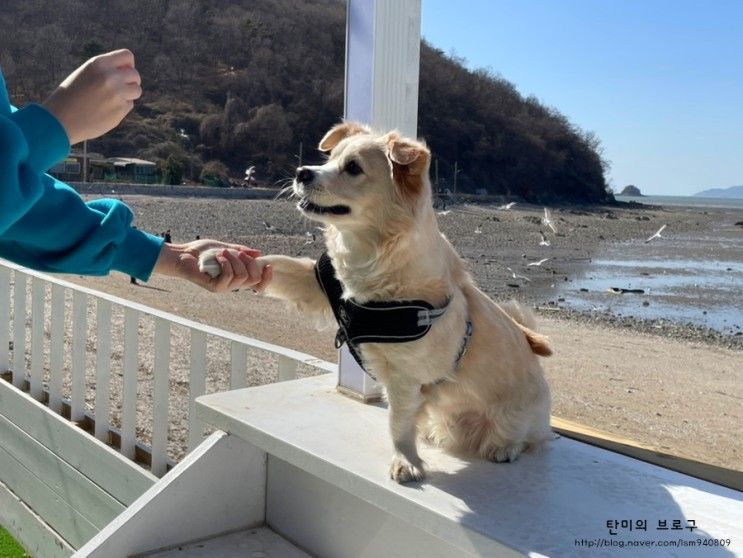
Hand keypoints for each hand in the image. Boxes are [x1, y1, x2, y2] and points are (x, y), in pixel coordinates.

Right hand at [42, 49, 141, 144]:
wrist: (60, 120)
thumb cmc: (71, 96)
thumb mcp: (85, 74)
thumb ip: (106, 70)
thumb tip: (129, 71)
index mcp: (99, 64)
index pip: (127, 56)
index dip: (127, 65)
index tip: (122, 72)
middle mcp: (110, 77)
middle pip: (135, 75)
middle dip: (130, 81)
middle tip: (118, 88)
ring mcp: (116, 94)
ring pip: (136, 90)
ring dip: (129, 94)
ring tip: (112, 98)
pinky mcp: (120, 110)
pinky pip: (129, 105)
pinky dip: (121, 107)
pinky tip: (105, 110)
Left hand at [153, 239, 272, 292]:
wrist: (183, 255)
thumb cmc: (202, 252)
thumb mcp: (226, 248)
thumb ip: (242, 252)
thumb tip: (259, 253)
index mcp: (237, 277)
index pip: (259, 283)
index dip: (267, 277)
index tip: (268, 264)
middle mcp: (232, 284)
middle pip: (254, 278)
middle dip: (249, 262)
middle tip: (237, 251)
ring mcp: (224, 287)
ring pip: (242, 276)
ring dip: (234, 260)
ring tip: (222, 252)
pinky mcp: (214, 288)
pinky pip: (228, 277)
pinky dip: (226, 263)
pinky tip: (218, 257)